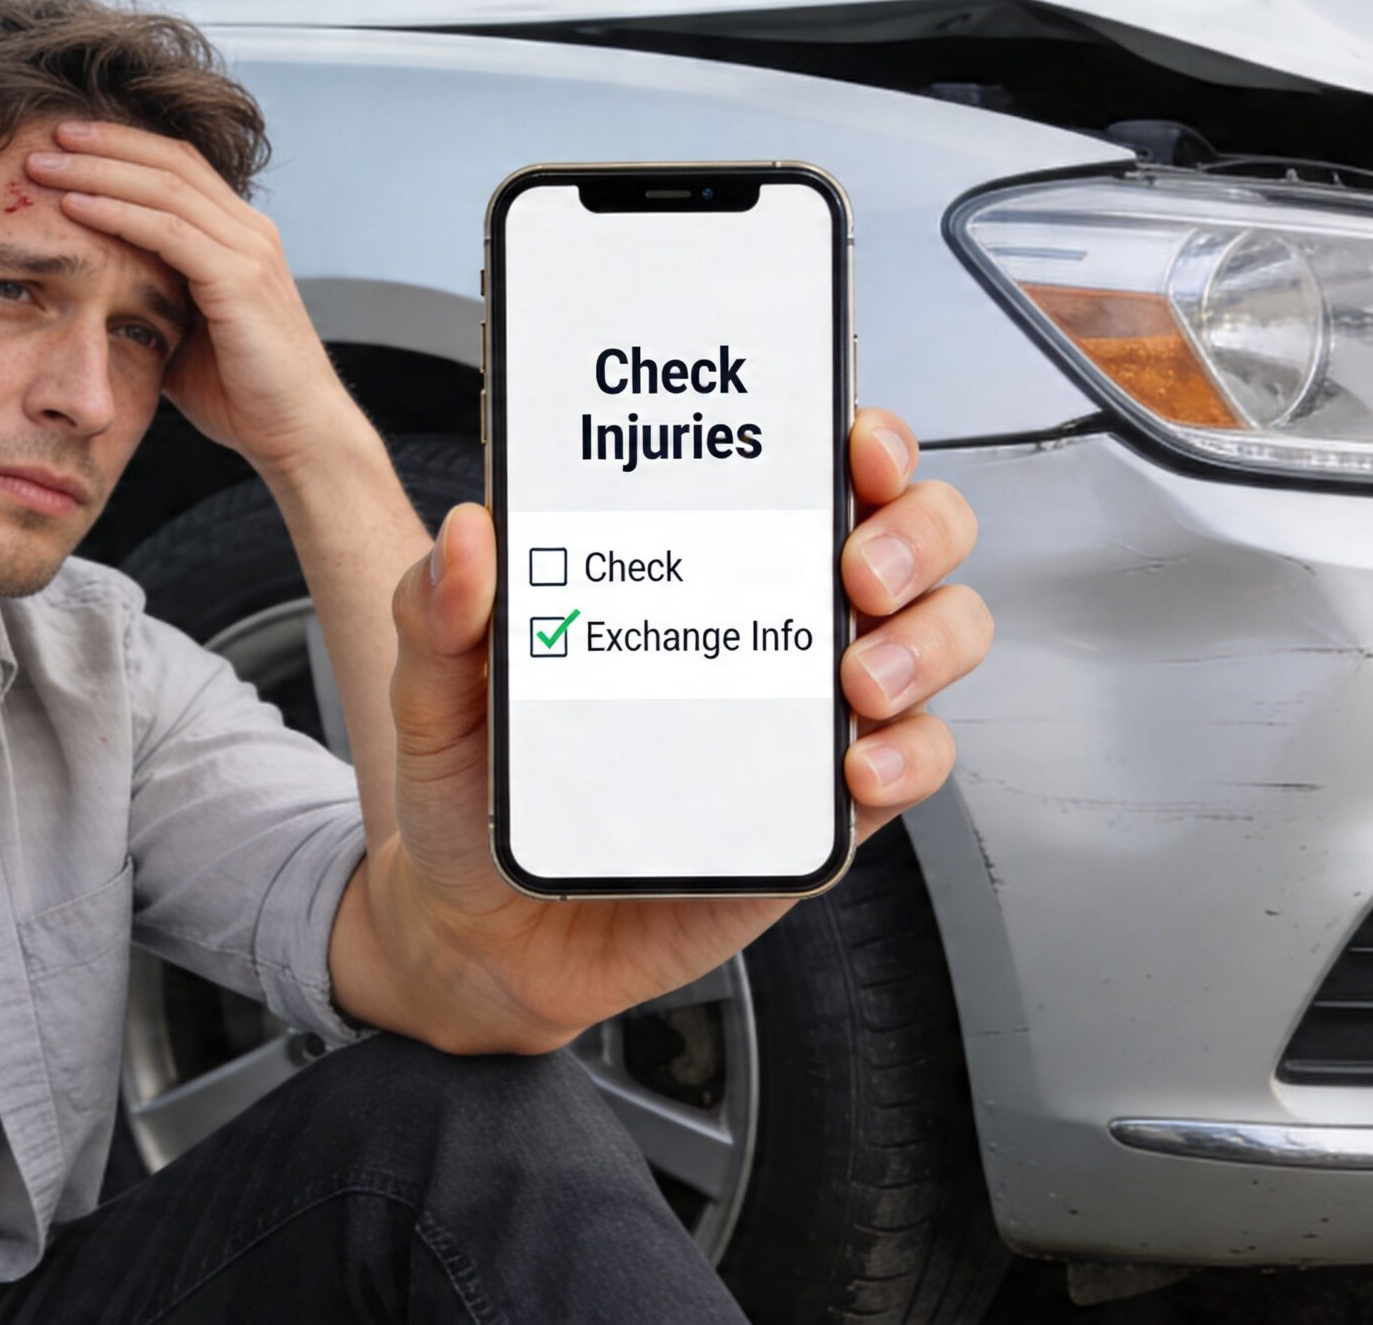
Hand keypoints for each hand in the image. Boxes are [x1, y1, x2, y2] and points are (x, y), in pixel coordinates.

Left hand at [21, 118, 356, 473]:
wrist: (298, 435)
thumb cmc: (241, 393)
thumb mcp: (186, 334)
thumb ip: (153, 300)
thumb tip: (95, 294)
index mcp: (238, 235)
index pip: (176, 166)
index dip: (119, 146)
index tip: (61, 141)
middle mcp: (249, 230)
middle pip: (168, 160)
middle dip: (101, 143)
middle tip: (41, 134)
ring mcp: (249, 250)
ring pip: (163, 186)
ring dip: (96, 170)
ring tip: (42, 163)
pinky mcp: (240, 279)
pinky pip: (168, 231)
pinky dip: (116, 213)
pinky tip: (73, 206)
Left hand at [377, 406, 989, 1051]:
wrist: (487, 932)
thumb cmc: (477, 791)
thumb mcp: (435, 693)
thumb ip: (436, 611)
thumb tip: (468, 534)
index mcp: (689, 566)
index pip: (808, 469)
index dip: (864, 439)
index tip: (856, 445)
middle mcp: (767, 626)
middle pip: (911, 539)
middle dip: (916, 533)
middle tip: (856, 570)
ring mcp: (806, 716)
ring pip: (937, 639)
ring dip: (925, 643)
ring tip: (859, 680)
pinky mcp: (819, 810)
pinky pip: (912, 766)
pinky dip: (910, 758)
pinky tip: (854, 769)